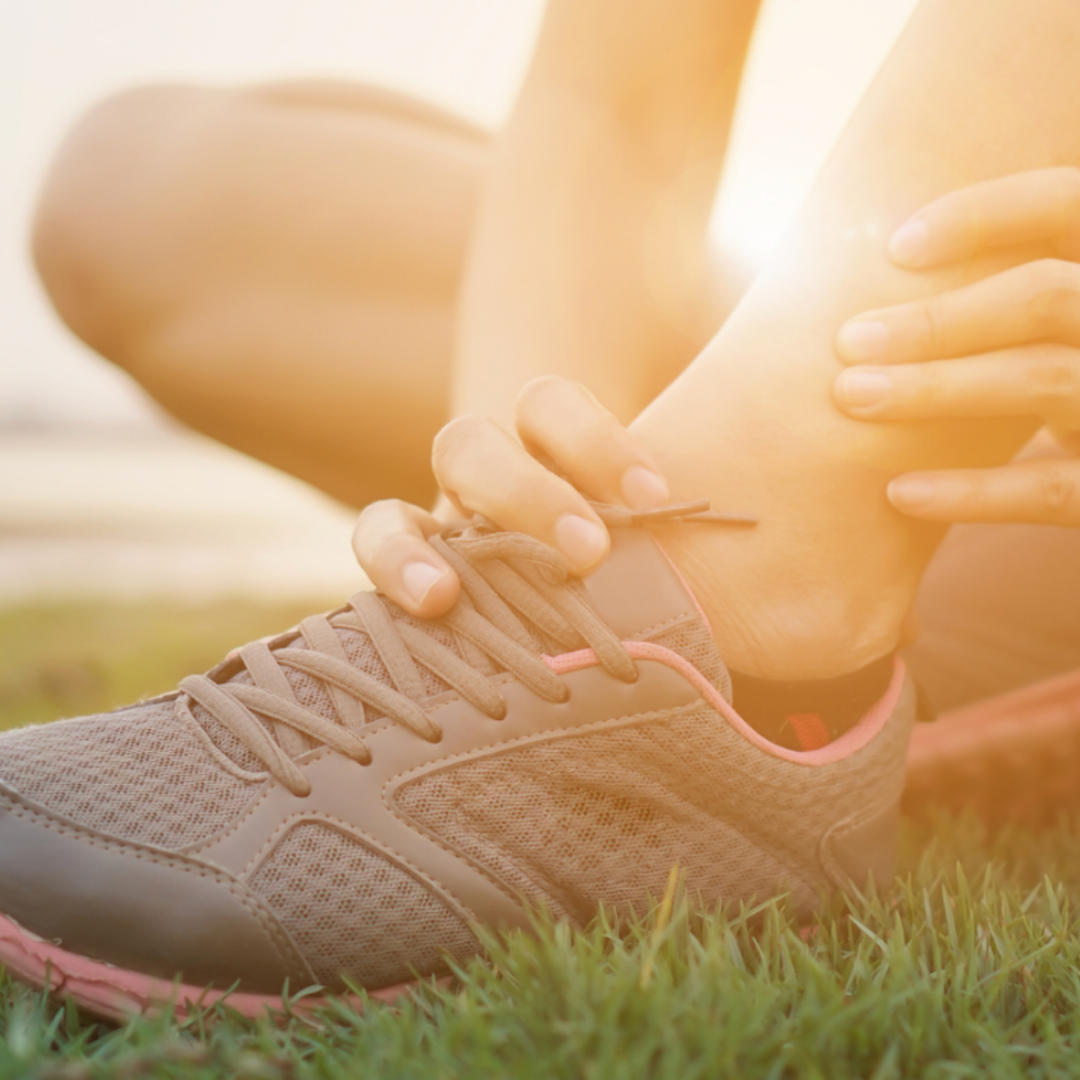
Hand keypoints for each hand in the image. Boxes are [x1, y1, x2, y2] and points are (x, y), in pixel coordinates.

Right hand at [351, 376, 670, 617]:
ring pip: (398, 507)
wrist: (587, 601)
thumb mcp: (655, 528)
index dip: (598, 442)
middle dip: (527, 495)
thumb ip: (683, 520)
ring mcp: (439, 526)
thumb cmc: (636, 564)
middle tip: (589, 555)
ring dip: (416, 545)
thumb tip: (804, 528)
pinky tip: (427, 608)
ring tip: (441, 597)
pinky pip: (376, 549)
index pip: (549, 405)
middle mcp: (482, 478)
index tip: (654, 499)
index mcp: (540, 445)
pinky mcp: (411, 572)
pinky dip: (392, 568)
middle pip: (473, 446)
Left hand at [833, 167, 1079, 525]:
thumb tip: (879, 276)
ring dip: (938, 388)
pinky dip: (972, 491)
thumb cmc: (1066, 377)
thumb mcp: (1054, 321)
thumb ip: (1006, 298)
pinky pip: (1050, 489)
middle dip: (939, 319)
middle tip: (849, 341)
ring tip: (853, 396)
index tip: (895, 248)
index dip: (984, 215)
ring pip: (1046, 379)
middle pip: (1046, 297)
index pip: (1065, 202)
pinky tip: (900, 492)